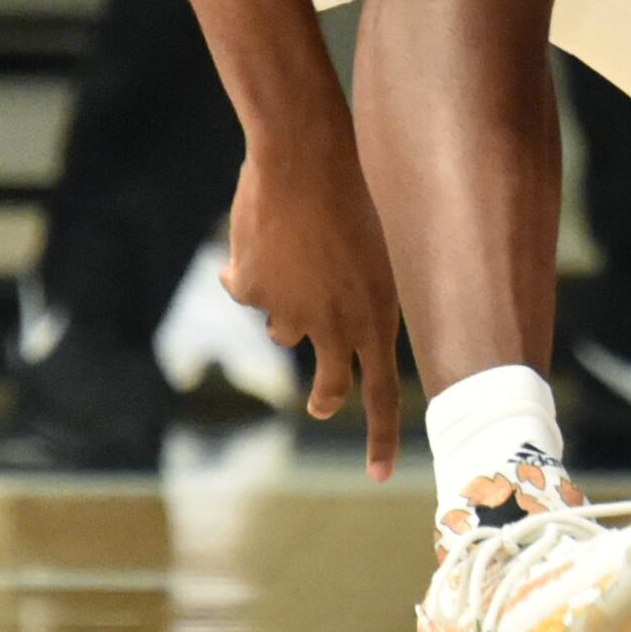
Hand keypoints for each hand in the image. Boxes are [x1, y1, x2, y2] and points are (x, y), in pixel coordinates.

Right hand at [223, 130, 404, 476]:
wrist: (308, 157)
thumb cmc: (355, 193)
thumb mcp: (375, 252)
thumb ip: (356, 296)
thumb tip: (311, 326)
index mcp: (377, 315)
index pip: (383, 392)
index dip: (379, 436)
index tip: (378, 474)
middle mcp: (336, 324)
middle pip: (332, 383)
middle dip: (324, 397)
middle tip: (318, 407)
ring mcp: (290, 312)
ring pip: (283, 327)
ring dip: (286, 300)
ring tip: (299, 248)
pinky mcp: (253, 291)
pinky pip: (248, 288)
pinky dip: (251, 267)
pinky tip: (265, 231)